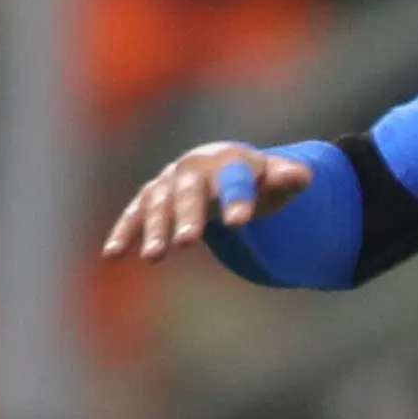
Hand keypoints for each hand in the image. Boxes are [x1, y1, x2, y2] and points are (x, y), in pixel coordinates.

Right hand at [100, 141, 315, 261]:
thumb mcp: (278, 180)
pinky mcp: (151, 197)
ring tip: (155, 257)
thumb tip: (303, 177)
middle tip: (189, 242)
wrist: (224, 168)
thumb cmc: (258, 180)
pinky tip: (114, 254)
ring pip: (160, 204)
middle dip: (189, 215)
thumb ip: (289, 179)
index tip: (240, 222)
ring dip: (155, 229)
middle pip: (190, 191)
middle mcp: (195, 168)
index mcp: (230, 161)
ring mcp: (170, 182)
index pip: (235, 178)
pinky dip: (125, 231)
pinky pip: (135, 213)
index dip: (237, 198)